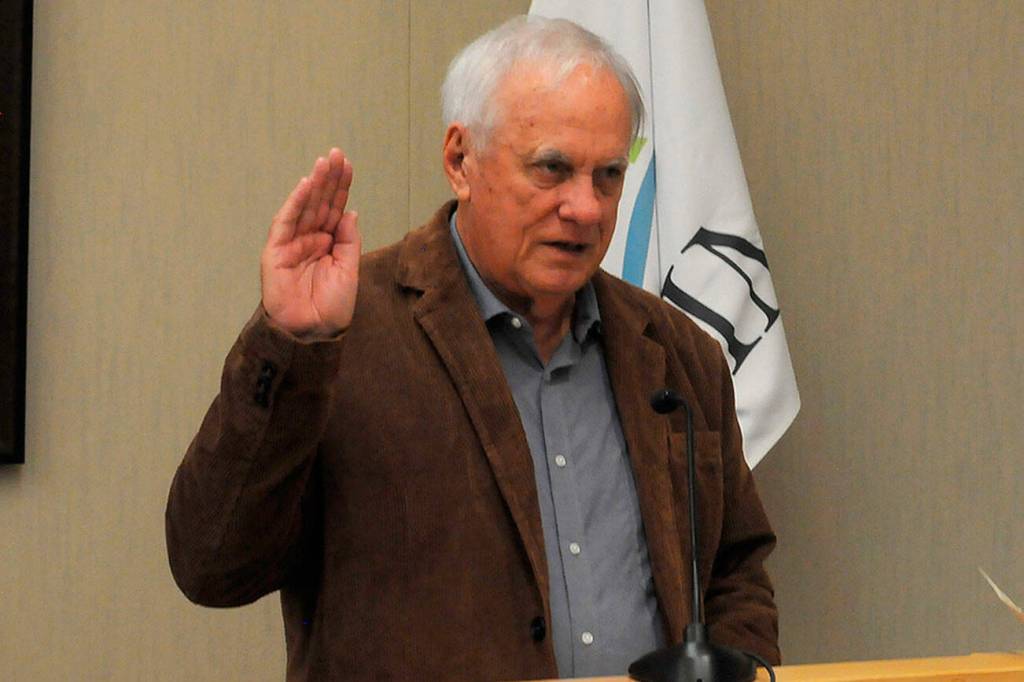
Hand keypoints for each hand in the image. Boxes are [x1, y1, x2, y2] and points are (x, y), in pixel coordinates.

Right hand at [260, 148, 360, 336]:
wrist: (313, 333)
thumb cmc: (330, 308)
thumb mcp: (349, 271)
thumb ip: (348, 241)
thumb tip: (350, 212)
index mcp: (327, 244)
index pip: (334, 209)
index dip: (340, 188)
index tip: (348, 166)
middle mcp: (309, 240)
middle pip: (320, 203)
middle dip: (328, 178)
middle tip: (337, 154)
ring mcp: (292, 244)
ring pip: (304, 208)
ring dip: (314, 184)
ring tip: (324, 162)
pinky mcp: (276, 252)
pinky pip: (286, 223)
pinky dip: (294, 203)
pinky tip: (305, 185)